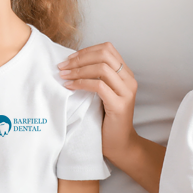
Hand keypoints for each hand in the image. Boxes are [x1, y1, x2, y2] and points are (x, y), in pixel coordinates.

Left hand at [58, 43, 136, 159]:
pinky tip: (70, 87)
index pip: (107, 49)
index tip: (69, 59)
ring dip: (78, 70)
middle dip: (80, 58)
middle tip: (63, 66)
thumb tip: (73, 62)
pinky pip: (99, 86)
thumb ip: (98, 77)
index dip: (86, 51)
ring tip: (63, 76)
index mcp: (126, 74)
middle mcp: (130, 79)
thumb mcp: (105, 92)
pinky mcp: (119, 104)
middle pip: (104, 55)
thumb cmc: (108, 119)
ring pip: (101, 68)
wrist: (120, 143)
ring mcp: (126, 92)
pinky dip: (81, 83)